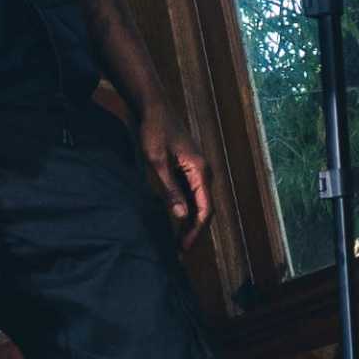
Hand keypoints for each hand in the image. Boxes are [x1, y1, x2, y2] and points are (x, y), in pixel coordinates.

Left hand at [134, 97, 212, 242]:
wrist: (153, 106)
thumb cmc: (154, 130)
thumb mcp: (157, 162)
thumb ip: (170, 190)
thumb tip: (181, 217)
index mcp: (200, 171)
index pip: (205, 210)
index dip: (195, 232)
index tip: (183, 249)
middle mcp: (204, 172)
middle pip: (205, 209)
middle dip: (194, 232)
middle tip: (180, 252)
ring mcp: (198, 169)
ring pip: (199, 202)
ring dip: (190, 222)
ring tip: (177, 240)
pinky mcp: (189, 167)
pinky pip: (192, 194)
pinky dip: (186, 209)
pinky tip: (175, 219)